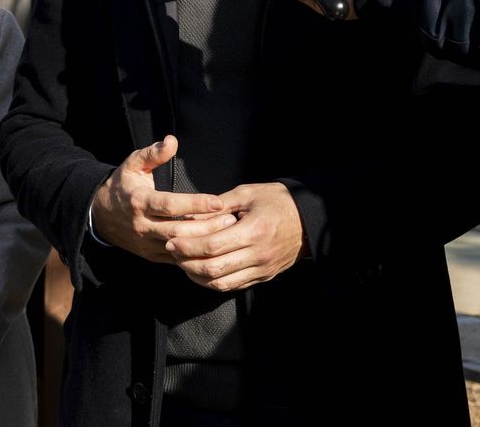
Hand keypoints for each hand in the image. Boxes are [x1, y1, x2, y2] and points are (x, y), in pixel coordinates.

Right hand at [90, 136, 234, 262]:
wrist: (101, 215)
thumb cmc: (123, 185)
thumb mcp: (133, 164)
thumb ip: (153, 153)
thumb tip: (171, 141)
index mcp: (139, 201)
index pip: (170, 205)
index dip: (195, 204)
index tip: (218, 201)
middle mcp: (142, 225)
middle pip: (179, 231)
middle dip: (207, 227)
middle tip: (231, 219)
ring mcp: (146, 244)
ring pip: (179, 248)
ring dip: (204, 242)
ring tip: (228, 232)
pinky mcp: (151, 256)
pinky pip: (176, 259)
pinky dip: (195, 254)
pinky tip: (214, 246)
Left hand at [163, 182, 303, 291]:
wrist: (308, 219)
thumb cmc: (277, 201)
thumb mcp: (248, 193)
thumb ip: (219, 204)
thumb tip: (191, 215)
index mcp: (253, 231)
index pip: (212, 246)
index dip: (188, 246)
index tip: (171, 240)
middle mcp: (258, 255)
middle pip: (213, 269)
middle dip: (187, 262)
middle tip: (172, 251)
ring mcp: (262, 269)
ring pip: (222, 283)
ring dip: (197, 276)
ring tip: (183, 262)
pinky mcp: (263, 277)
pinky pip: (233, 286)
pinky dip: (213, 282)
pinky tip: (200, 271)